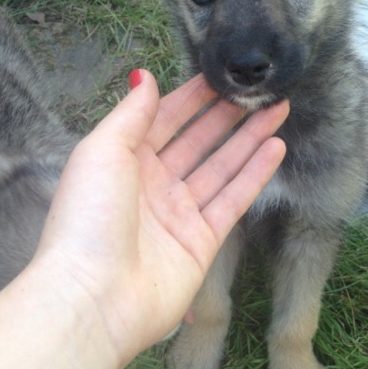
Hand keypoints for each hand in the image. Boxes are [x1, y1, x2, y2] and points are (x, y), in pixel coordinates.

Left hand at [36, 69, 287, 367]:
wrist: (96, 295)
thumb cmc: (89, 218)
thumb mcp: (101, 151)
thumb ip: (131, 114)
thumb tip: (144, 75)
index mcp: (123, 162)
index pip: (164, 120)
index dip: (192, 97)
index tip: (222, 73)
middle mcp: (153, 186)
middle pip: (197, 142)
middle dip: (227, 115)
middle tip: (260, 89)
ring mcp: (179, 215)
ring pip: (221, 168)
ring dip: (249, 139)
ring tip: (278, 109)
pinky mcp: (202, 242)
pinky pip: (233, 200)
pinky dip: (255, 174)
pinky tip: (275, 147)